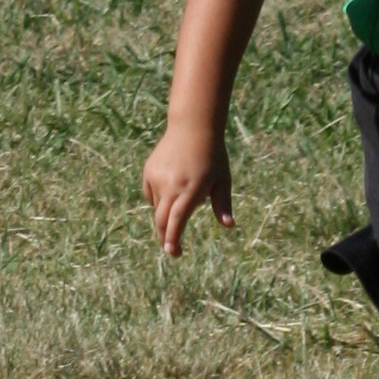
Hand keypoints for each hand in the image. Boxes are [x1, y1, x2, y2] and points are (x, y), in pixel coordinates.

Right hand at [143, 118, 231, 256]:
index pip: (176, 221)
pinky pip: (151, 194)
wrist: (192, 127)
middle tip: (172, 247)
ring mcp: (157, 179)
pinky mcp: (149, 172)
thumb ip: (223, 204)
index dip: (173, 239)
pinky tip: (171, 188)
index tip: (172, 251)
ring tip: (183, 195)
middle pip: (161, 220)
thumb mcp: (223, 180)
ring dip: (166, 212)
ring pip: (157, 207)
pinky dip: (159, 199)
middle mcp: (170, 186)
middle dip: (165, 236)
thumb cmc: (213, 155)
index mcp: (190, 190)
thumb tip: (229, 225)